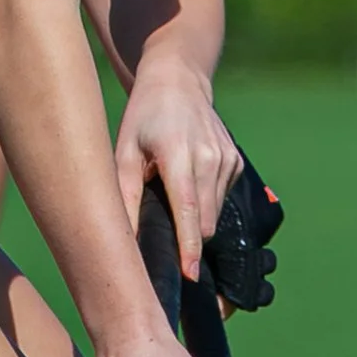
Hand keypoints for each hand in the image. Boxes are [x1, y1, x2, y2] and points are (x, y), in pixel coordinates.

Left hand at [112, 68, 242, 284]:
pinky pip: (221, 198)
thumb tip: (121, 239)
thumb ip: (124, 196)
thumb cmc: (143, 117)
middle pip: (204, 220)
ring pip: (214, 214)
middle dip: (188, 240)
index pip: (187, 209)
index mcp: (178, 154)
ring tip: (171, 199)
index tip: (190, 275)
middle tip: (167, 243)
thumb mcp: (123, 151)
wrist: (178, 82)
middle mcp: (209, 157)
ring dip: (195, 220)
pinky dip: (205, 202)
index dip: (188, 246)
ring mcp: (227, 159)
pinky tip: (187, 183)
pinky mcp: (236, 161)